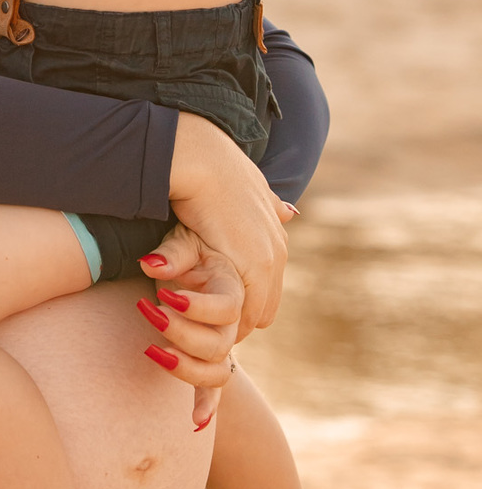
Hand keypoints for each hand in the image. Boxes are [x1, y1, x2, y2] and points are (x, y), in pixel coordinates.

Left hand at [133, 227, 242, 398]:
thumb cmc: (197, 238)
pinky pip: (215, 383)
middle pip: (219, 344)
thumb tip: (149, 265)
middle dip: (182, 335)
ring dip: (185, 368)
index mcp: (236, 286)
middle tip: (150, 313)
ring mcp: (226, 340)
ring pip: (218, 370)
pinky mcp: (213, 354)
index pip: (226, 308)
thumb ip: (172, 254)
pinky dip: (207, 403)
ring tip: (151, 350)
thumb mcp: (185, 239)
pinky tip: (196, 421)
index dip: (197, 309)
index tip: (165, 298)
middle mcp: (236, 318)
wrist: (211, 247)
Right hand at [166, 114, 294, 337]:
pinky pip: (246, 311)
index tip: (213, 308)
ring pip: (256, 314)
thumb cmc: (215, 172)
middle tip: (204, 323)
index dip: (241, 301)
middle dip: (237, 318)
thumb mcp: (251, 192)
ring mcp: (271, 259)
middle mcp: (278, 251)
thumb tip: (289, 211)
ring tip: (199, 326)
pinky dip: (225, 321)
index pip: (266, 289)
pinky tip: (200, 318)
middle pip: (264, 307)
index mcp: (275, 237)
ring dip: (229, 324)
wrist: (204, 161)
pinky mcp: (256, 266)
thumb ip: (271, 206)